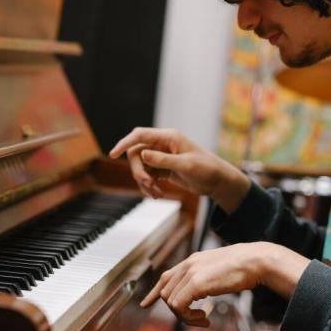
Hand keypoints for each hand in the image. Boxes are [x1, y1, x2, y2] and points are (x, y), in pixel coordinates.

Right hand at [110, 127, 249, 212]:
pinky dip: (148, 186)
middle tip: (147, 184)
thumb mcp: (186, 166)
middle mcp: (162, 144)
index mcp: (168, 137)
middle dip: (137, 171)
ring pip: (139, 167)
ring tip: (155, 193)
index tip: (112, 154)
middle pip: (135, 153)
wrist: (217, 182)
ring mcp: (161, 157)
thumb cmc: (207, 169)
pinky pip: (146, 176)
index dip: (124, 143)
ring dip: (143, 182)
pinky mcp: (162, 169)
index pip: (140, 135)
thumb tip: (143, 155)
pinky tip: (156, 194)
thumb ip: (164, 160)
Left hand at [141, 242, 309, 326]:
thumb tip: (199, 290)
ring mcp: (190, 273)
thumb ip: (204, 277)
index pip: (166, 276)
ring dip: (185, 316)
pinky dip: (189, 317)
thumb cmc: (243, 267)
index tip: (146, 303)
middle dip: (178, 311)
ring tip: (204, 319)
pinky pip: (179, 306)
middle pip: (166, 293)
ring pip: (171, 302)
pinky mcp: (196, 283)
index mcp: (192, 261)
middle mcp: (188, 265)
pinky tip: (206, 317)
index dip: (155, 292)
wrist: (254, 261)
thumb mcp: (218, 270)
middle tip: (200, 318)